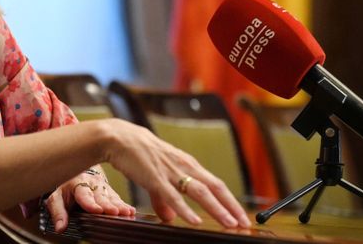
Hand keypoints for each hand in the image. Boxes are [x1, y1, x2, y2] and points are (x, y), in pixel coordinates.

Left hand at [43, 166, 135, 232]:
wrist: (76, 171)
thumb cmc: (65, 188)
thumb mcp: (56, 198)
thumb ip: (58, 213)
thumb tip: (60, 228)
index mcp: (77, 184)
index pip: (83, 194)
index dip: (90, 203)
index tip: (97, 210)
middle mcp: (91, 183)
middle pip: (101, 196)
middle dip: (108, 205)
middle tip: (115, 212)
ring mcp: (103, 186)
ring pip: (111, 197)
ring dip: (120, 205)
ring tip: (127, 212)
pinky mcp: (110, 190)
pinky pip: (117, 198)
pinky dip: (124, 205)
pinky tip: (131, 211)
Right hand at [100, 118, 250, 228]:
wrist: (119, 138)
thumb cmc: (139, 154)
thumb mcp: (156, 177)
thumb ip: (163, 200)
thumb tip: (171, 218)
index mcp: (187, 165)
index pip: (215, 184)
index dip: (229, 201)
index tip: (240, 217)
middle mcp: (184, 166)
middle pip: (214, 188)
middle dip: (230, 207)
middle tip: (244, 224)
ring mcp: (171, 171)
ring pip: (199, 192)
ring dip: (216, 209)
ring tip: (229, 224)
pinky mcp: (155, 177)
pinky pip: (173, 196)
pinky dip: (185, 209)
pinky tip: (194, 221)